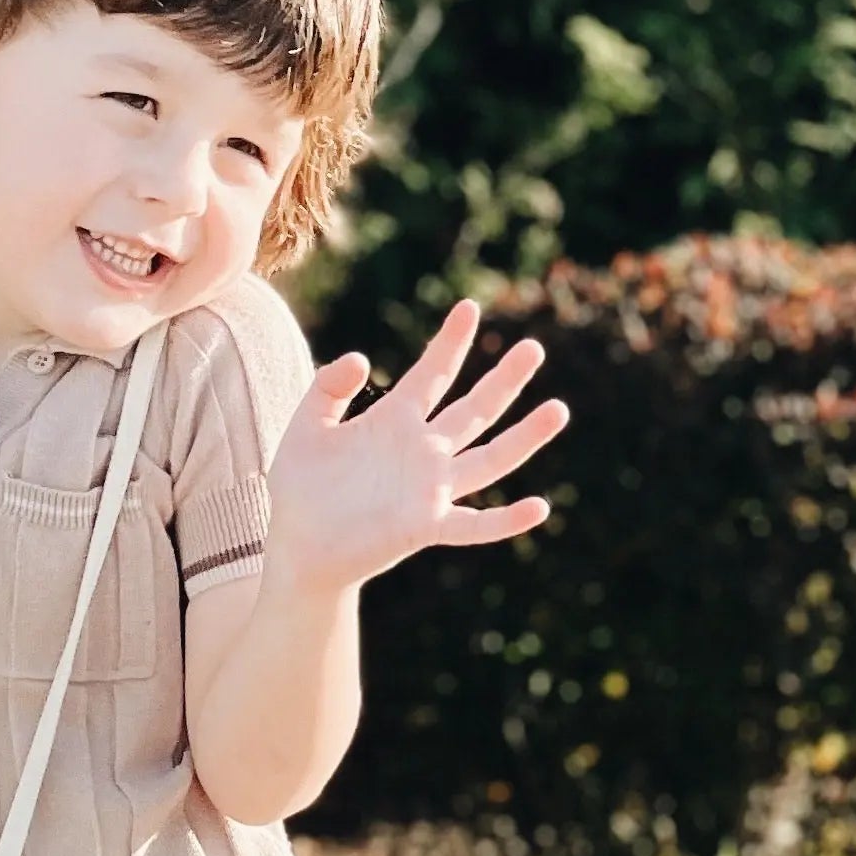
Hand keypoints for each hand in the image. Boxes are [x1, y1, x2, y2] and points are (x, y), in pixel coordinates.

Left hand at [266, 301, 568, 589]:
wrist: (298, 548)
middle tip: (533, 349)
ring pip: (488, 460)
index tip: (469, 307)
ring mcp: (430, 489)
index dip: (450, 342)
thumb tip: (362, 358)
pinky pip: (474, 524)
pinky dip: (505, 520)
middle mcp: (422, 451)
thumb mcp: (305, 428)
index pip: (432, 374)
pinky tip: (538, 508)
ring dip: (523, 438)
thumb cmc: (300, 489)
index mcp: (395, 421)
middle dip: (504, 380)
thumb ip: (327, 389)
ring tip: (557, 410)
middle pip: (474, 409)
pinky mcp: (426, 526)